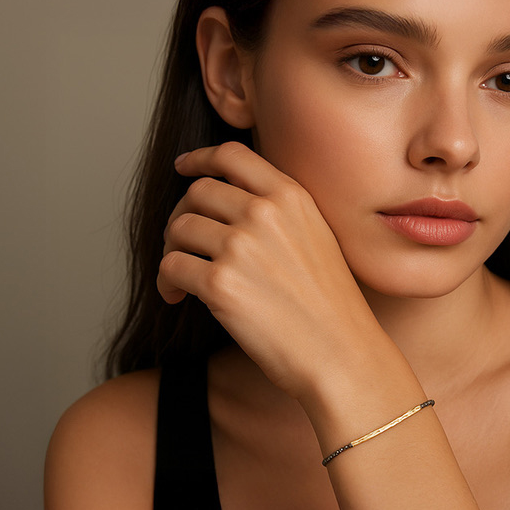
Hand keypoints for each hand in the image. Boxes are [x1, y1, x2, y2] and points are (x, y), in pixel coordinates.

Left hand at [158, 142, 383, 400]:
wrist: (342, 354)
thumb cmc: (332, 307)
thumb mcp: (318, 238)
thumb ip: (280, 212)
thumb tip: (227, 204)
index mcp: (292, 197)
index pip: (232, 155)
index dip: (200, 159)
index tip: (183, 168)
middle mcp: (265, 213)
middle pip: (198, 192)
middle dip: (182, 216)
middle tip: (183, 244)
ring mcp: (241, 246)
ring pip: (179, 228)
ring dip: (172, 251)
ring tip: (181, 277)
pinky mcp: (220, 283)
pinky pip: (171, 266)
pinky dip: (167, 282)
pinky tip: (178, 297)